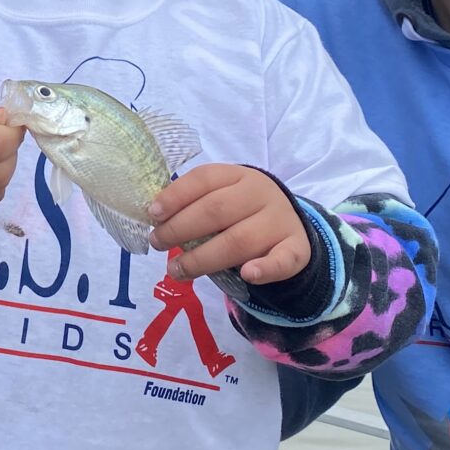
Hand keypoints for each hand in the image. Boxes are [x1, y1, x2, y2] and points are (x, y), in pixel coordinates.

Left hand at [146, 164, 309, 285]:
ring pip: (239, 241)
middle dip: (180, 229)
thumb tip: (155, 217)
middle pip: (216, 210)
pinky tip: (247, 275)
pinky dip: (265, 268)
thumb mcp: (221, 196)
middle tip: (158, 243)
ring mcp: (280, 221)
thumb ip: (194, 203)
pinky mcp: (297, 249)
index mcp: (238, 175)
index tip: (153, 215)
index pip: (204, 178)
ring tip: (176, 270)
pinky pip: (282, 260)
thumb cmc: (241, 211)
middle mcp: (260, 194)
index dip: (176, 196)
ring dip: (202, 259)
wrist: (289, 224)